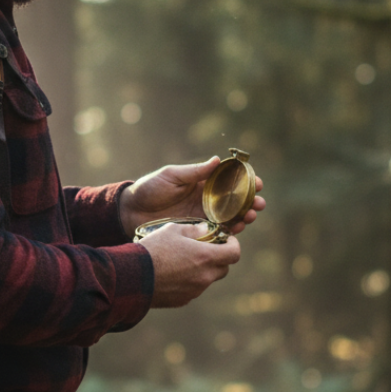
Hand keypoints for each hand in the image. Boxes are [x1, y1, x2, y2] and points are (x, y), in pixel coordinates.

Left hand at [119, 157, 265, 236]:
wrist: (131, 212)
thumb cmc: (149, 189)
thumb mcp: (171, 176)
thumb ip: (194, 172)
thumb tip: (217, 160)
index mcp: (202, 182)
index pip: (229, 180)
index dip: (245, 181)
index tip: (257, 183)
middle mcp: (207, 198)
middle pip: (235, 200)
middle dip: (250, 202)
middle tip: (258, 204)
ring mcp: (203, 215)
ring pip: (231, 216)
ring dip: (244, 217)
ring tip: (250, 217)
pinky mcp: (198, 230)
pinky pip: (218, 231)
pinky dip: (230, 231)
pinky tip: (237, 230)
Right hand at [136, 221, 240, 307]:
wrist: (133, 277)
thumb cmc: (153, 249)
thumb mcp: (171, 230)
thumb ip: (193, 229)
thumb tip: (206, 230)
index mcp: (206, 257)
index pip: (234, 253)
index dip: (233, 245)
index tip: (226, 239)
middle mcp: (204, 276)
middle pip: (223, 268)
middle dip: (218, 258)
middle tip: (205, 249)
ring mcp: (195, 290)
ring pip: (207, 279)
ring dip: (202, 270)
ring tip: (182, 261)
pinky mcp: (183, 300)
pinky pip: (193, 289)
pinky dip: (189, 281)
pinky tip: (172, 274)